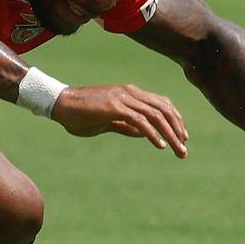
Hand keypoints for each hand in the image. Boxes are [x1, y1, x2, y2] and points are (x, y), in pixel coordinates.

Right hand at [51, 84, 188, 156]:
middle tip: (184, 149)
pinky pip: (140, 120)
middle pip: (164, 109)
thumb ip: (128, 125)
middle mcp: (130, 92)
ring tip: (178, 150)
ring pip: (156, 115)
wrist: (60, 104)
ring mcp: (123, 98)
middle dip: (177, 129)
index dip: (176, 120)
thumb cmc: (81, 113)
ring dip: (170, 134)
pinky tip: (159, 145)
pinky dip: (152, 133)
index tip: (182, 137)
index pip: (162, 103)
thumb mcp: (109, 120)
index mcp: (130, 93)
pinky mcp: (114, 107)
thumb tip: (147, 134)